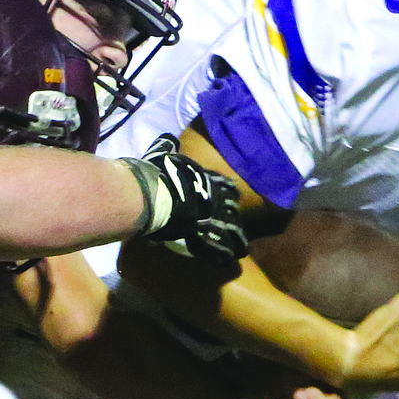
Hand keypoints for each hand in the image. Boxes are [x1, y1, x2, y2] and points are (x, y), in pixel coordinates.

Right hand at [122, 134, 248, 264]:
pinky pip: (220, 247)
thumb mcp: (163, 155)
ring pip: (233, 229)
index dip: (228, 193)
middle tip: (235, 226)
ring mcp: (213, 217)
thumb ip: (167, 148)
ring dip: (238, 239)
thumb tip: (166, 138)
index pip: (225, 186)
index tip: (232, 198)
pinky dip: (223, 254)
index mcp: (206, 180)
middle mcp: (215, 198)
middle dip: (234, 217)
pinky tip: (227, 260)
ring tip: (242, 249)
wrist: (156, 192)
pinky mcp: (206, 235)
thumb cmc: (159, 174)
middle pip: (233, 209)